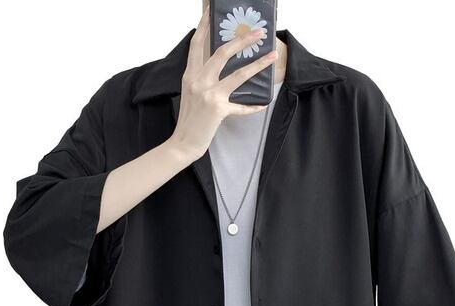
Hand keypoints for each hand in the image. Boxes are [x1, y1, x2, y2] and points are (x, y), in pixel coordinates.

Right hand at [168, 7, 277, 161]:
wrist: (183, 142)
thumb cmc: (189, 119)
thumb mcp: (191, 93)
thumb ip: (202, 79)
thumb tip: (221, 69)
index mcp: (190, 75)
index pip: (197, 45)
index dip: (204, 27)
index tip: (210, 12)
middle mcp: (199, 81)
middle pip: (222, 52)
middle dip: (243, 39)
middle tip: (258, 32)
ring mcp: (209, 94)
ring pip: (238, 74)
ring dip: (258, 64)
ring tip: (272, 56)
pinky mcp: (218, 109)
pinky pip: (241, 107)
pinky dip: (253, 107)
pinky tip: (263, 104)